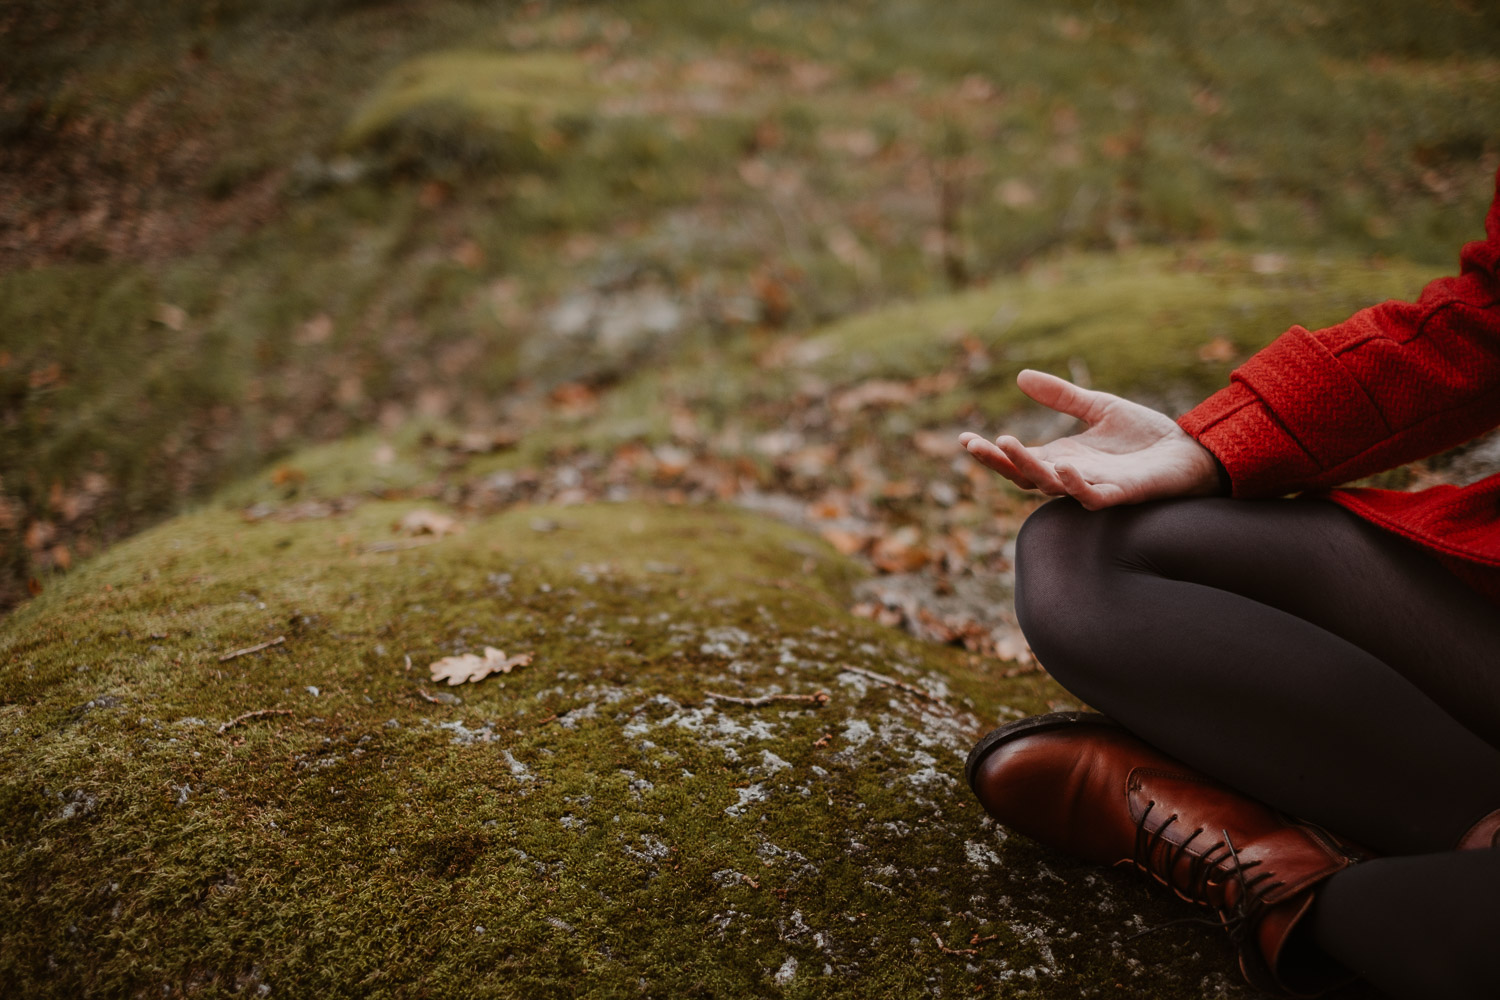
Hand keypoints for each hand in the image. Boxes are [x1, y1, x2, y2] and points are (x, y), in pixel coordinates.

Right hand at [959, 369, 1222, 509]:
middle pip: (1025, 476)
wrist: (1190, 453)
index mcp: (1061, 458)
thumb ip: (1062, 396)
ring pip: (1051, 485)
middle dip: (998, 462)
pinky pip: (1092, 496)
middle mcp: (1071, 476)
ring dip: (1028, 466)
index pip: (1018, 460)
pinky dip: (1075, 484)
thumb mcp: (1097, 407)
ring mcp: (1094, 487)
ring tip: (1006, 443)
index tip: (963, 439)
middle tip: (975, 444)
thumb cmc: (1144, 436)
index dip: (991, 453)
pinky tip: (1061, 465)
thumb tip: (1020, 376)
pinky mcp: (1120, 494)